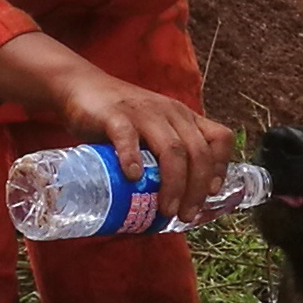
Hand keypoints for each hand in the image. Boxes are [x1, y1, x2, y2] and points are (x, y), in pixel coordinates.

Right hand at [0, 34, 237, 222]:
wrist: (82, 87)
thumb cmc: (120, 117)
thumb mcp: (153, 129)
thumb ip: (165, 155)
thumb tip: (175, 202)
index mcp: (184, 117)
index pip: (220, 137)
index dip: (221, 167)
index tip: (212, 193)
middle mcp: (170, 113)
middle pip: (197, 152)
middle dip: (197, 189)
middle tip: (185, 215)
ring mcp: (143, 113)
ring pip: (172, 149)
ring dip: (173, 184)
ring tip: (165, 209)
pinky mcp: (115, 116)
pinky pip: (128, 137)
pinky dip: (133, 159)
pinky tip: (132, 178)